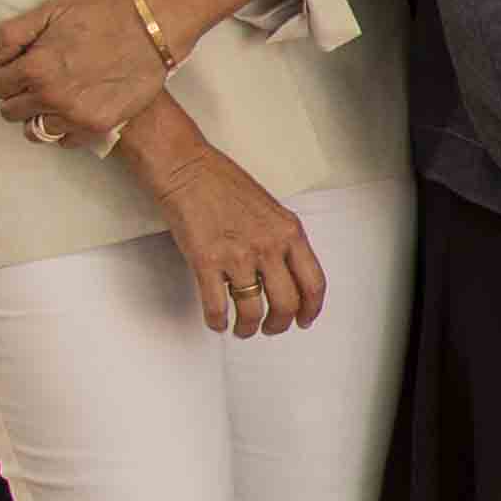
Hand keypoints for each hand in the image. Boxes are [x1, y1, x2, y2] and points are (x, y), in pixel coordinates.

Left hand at [0, 0, 169, 149]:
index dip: (5, 76)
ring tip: (54, 101)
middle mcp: (50, 97)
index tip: (19, 70)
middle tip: (36, 83)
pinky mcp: (97, 127)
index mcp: (35, 68)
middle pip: (10, 111)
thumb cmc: (102, 17)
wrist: (153, 33)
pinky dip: (63, 129)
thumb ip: (14, 33)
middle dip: (18, 96)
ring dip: (38, 116)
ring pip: (34, 131)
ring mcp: (74, 116)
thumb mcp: (52, 10)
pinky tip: (73, 111)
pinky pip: (63, 141)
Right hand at [144, 141, 325, 338]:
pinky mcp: (206, 262)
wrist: (187, 170)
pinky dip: (218, 322)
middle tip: (271, 328)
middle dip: (280, 324)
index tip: (305, 320)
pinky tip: (218, 322)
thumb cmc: (225, 184)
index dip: (311, 309)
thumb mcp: (271, 210)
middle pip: (287, 303)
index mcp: (290, 232)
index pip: (313, 282)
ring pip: (253, 310)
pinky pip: (217, 306)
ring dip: (249, 327)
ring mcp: (238, 256)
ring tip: (243, 329)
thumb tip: (286, 275)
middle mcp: (269, 246)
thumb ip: (282, 241)